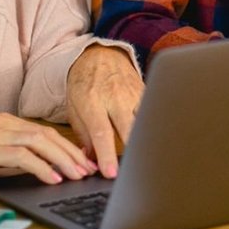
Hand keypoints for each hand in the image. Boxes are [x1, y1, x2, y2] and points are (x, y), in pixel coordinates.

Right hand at [0, 113, 95, 185]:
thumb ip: (16, 155)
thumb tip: (44, 167)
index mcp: (8, 122)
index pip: (45, 132)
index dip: (67, 146)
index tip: (83, 160)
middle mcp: (6, 124)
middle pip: (47, 135)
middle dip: (71, 152)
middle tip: (88, 168)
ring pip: (39, 142)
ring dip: (62, 159)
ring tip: (77, 174)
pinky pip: (22, 157)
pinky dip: (41, 167)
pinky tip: (53, 178)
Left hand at [66, 44, 143, 178]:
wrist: (100, 55)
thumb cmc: (84, 84)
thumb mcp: (74, 107)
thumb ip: (83, 135)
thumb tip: (90, 162)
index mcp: (92, 101)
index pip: (102, 132)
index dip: (107, 154)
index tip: (111, 173)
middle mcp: (115, 97)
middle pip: (128, 127)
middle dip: (133, 151)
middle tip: (133, 172)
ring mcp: (133, 93)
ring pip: (144, 121)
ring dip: (145, 141)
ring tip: (147, 161)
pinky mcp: (145, 91)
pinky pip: (151, 112)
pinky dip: (152, 128)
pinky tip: (155, 141)